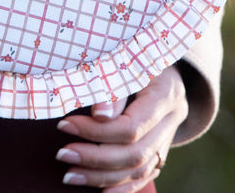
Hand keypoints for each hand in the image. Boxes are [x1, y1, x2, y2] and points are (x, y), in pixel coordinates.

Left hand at [54, 65, 186, 190]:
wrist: (161, 61)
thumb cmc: (134, 55)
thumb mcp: (125, 60)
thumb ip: (113, 86)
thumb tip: (99, 115)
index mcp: (166, 93)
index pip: (132, 126)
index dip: (96, 131)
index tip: (65, 126)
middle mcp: (172, 119)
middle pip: (135, 152)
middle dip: (95, 157)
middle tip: (62, 155)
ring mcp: (168, 137)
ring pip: (139, 169)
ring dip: (101, 176)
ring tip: (69, 175)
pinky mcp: (161, 150)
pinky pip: (145, 176)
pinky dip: (121, 188)